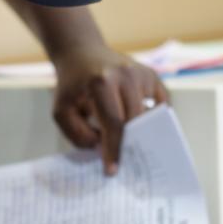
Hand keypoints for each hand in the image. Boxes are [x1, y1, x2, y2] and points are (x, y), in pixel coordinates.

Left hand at [51, 43, 169, 174]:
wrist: (82, 53)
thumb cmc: (72, 85)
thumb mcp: (62, 110)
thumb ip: (77, 134)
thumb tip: (101, 148)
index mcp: (102, 82)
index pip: (114, 123)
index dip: (114, 149)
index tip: (112, 170)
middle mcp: (126, 75)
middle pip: (135, 119)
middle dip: (128, 142)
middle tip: (122, 159)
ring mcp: (142, 73)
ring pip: (149, 114)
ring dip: (139, 131)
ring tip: (129, 144)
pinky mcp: (151, 75)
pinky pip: (160, 104)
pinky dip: (153, 118)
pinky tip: (141, 126)